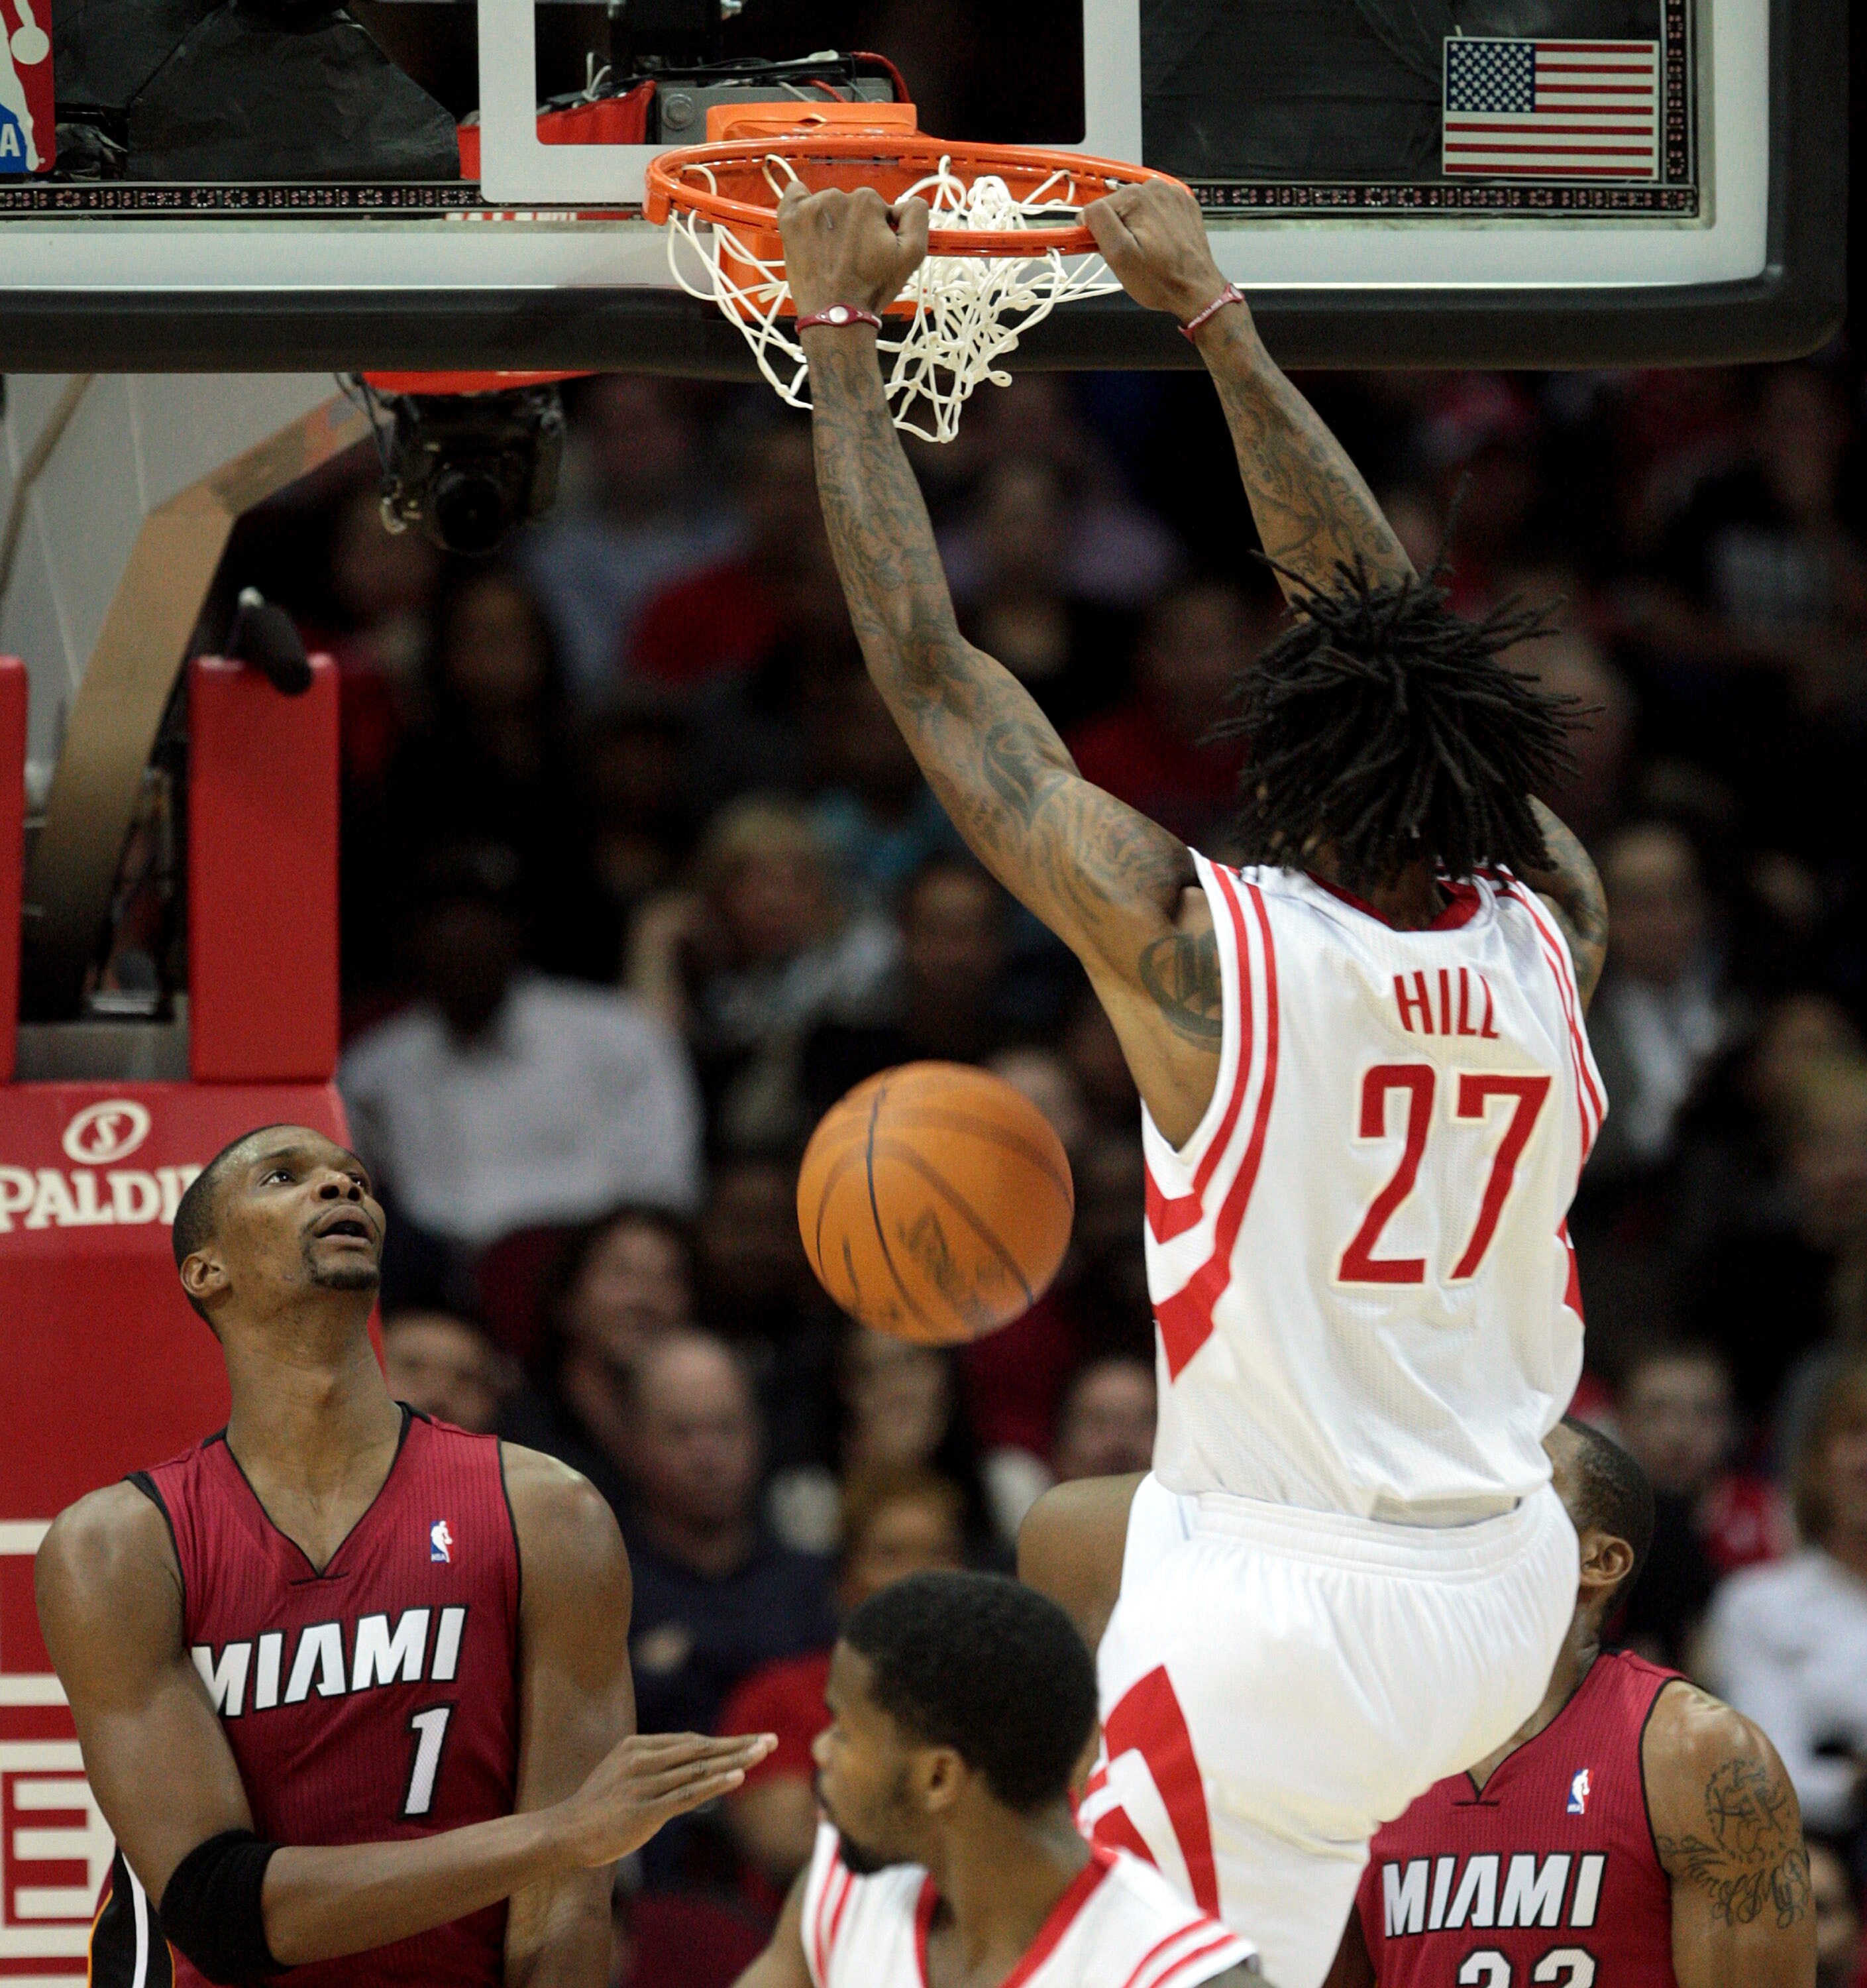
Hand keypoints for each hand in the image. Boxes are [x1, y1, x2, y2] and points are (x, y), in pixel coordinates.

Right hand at [556, 1731, 776, 1865]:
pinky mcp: (644, 1810)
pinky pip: (687, 1794)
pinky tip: (737, 1776)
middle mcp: (643, 1759)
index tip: (752, 1740)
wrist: (564, 1833)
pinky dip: (715, 1784)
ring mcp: (644, 1784)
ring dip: (735, 1760)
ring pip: (699, 1768)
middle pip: (700, 1748)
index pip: (691, 1741)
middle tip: (771, 1740)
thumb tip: (683, 1762)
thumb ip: (651, 1765)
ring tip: (763, 1753)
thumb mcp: (621, 1773)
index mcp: (637, 1746)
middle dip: (738, 1744)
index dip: (724, 1741)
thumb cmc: (595, 1808)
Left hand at [778, 184, 930, 319]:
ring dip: (830, 223)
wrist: (837, 316)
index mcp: (867, 202)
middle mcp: (837, 197)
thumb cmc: (871, 289)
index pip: (876, 206)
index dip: (877, 230)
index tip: (872, 251)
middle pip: (850, 204)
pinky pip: (794, 194)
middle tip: (851, 257)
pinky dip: (801, 205)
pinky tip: (808, 227)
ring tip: (831, 255)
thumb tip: (908, 202)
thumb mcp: (913, 254)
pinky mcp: (789, 219)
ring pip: (826, 205)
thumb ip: (917, 216)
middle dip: (853, 226)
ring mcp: (810, 208)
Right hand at [1084, 180, 1236, 324]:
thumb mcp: (1118, 254)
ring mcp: (1174, 195)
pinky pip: (1157, 211)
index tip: (1110, 251)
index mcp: (1137, 197)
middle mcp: (1156, 188)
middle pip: (1119, 207)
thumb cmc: (1159, 279)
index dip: (1099, 233)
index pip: (1098, 209)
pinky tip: (1161, 244)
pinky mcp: (1184, 206)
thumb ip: (1098, 223)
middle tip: (1133, 255)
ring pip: (1138, 209)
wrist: (1196, 290)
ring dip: (1137, 228)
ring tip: (1149, 251)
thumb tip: (1086, 211)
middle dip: (1120, 230)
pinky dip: (1155, 226)